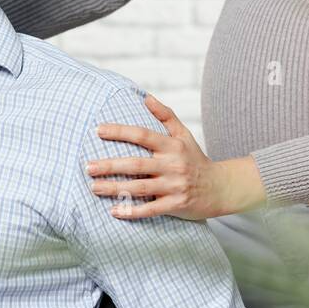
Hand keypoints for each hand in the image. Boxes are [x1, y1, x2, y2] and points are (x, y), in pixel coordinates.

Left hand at [88, 93, 265, 220]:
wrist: (220, 188)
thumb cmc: (196, 160)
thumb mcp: (184, 135)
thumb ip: (165, 116)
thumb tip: (146, 97)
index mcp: (172, 146)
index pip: (142, 135)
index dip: (120, 132)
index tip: (98, 130)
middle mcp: (173, 165)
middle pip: (136, 164)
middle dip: (110, 165)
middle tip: (88, 167)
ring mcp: (174, 186)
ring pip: (140, 187)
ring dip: (115, 188)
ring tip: (94, 187)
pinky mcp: (176, 205)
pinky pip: (151, 209)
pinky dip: (133, 211)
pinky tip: (115, 211)